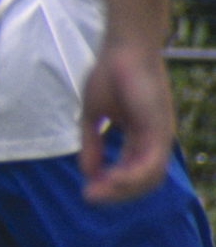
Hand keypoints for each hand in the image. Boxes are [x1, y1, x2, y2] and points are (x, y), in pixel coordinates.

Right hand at [78, 37, 173, 202]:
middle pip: (142, 181)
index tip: (86, 190)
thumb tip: (86, 173)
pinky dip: (129, 178)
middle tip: (89, 196)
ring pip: (149, 178)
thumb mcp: (92, 115)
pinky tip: (109, 181)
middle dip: (115, 193)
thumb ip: (91, 144)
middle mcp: (154, 140)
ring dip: (121, 190)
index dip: (110, 184)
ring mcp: (160, 136)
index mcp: (140, 136)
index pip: (131, 171)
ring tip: (96, 191)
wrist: (123, 49)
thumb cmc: (109, 75)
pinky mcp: (160, 130)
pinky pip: (149, 165)